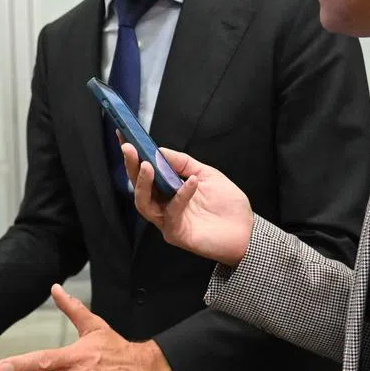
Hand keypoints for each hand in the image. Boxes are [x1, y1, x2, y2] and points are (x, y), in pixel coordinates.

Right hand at [121, 143, 252, 266]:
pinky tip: (192, 182)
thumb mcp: (205, 174)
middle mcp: (163, 206)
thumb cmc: (226, 204)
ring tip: (148, 165)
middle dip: (132, 166)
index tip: (124, 137)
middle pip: (139, 187)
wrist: (245, 231)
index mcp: (167, 190)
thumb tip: (159, 150)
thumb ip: (183, 163)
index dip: (133, 156)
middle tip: (129, 148)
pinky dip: (181, 195)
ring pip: (144, 203)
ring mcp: (167, 221)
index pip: (145, 172)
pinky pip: (172, 213)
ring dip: (144, 183)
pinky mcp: (175, 233)